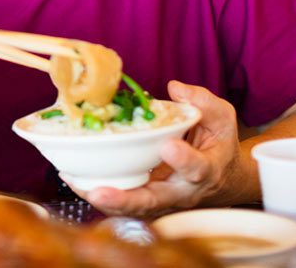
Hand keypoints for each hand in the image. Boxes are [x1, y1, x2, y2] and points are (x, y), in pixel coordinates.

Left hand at [66, 81, 246, 216]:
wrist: (220, 176)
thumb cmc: (216, 142)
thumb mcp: (220, 117)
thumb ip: (202, 102)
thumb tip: (175, 89)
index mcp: (206, 169)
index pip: (197, 168)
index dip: (184, 160)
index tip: (168, 147)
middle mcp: (181, 191)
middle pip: (154, 201)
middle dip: (126, 200)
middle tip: (100, 193)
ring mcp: (161, 198)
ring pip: (133, 206)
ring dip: (105, 200)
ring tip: (80, 187)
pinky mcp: (144, 197)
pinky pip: (121, 200)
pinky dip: (97, 192)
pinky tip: (74, 180)